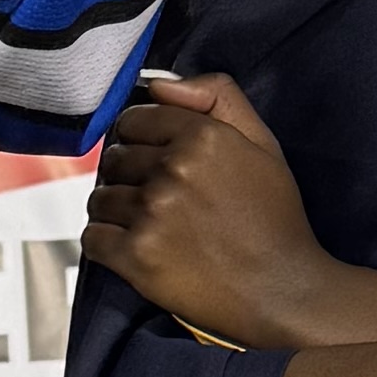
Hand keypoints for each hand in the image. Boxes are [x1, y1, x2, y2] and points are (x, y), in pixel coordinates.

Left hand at [84, 73, 376, 357]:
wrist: (283, 292)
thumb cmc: (274, 219)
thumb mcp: (263, 144)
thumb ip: (218, 96)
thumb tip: (160, 83)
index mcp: (202, 135)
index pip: (133, 120)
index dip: (140, 141)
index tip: (156, 163)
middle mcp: (173, 168)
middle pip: (113, 158)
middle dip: (128, 176)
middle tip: (158, 201)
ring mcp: (152, 213)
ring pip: (99, 197)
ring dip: (115, 210)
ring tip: (150, 227)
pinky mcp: (137, 255)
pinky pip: (92, 237)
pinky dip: (106, 243)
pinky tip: (135, 248)